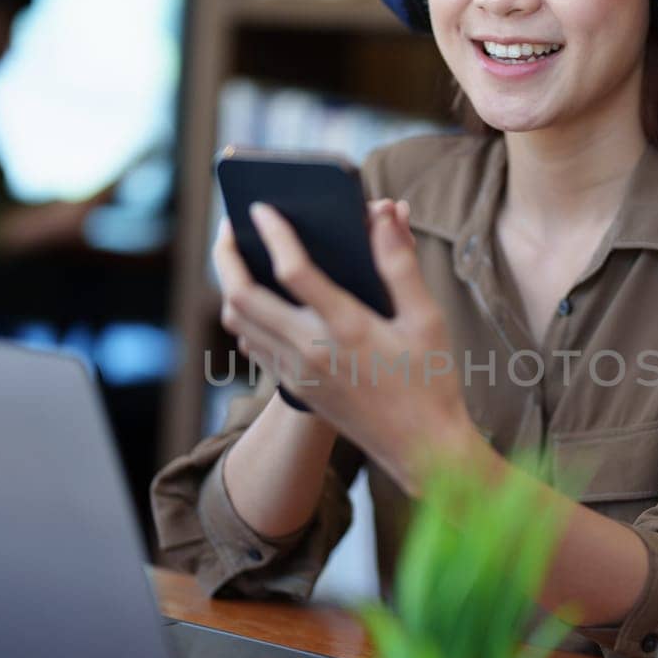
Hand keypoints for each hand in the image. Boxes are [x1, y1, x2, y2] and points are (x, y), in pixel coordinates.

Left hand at [211, 196, 476, 493]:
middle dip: (227, 255)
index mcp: (347, 329)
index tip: (262, 207)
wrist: (422, 450)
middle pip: (241, 296)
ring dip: (229, 285)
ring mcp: (298, 374)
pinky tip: (262, 300)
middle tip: (231, 226)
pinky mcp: (296, 388)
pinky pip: (252, 345)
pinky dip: (245, 317)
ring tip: (240, 258)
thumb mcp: (426, 318)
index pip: (292, 271)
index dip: (273, 233)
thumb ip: (400, 262)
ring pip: (238, 322)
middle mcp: (311, 351)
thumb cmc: (431, 382)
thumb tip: (386, 213)